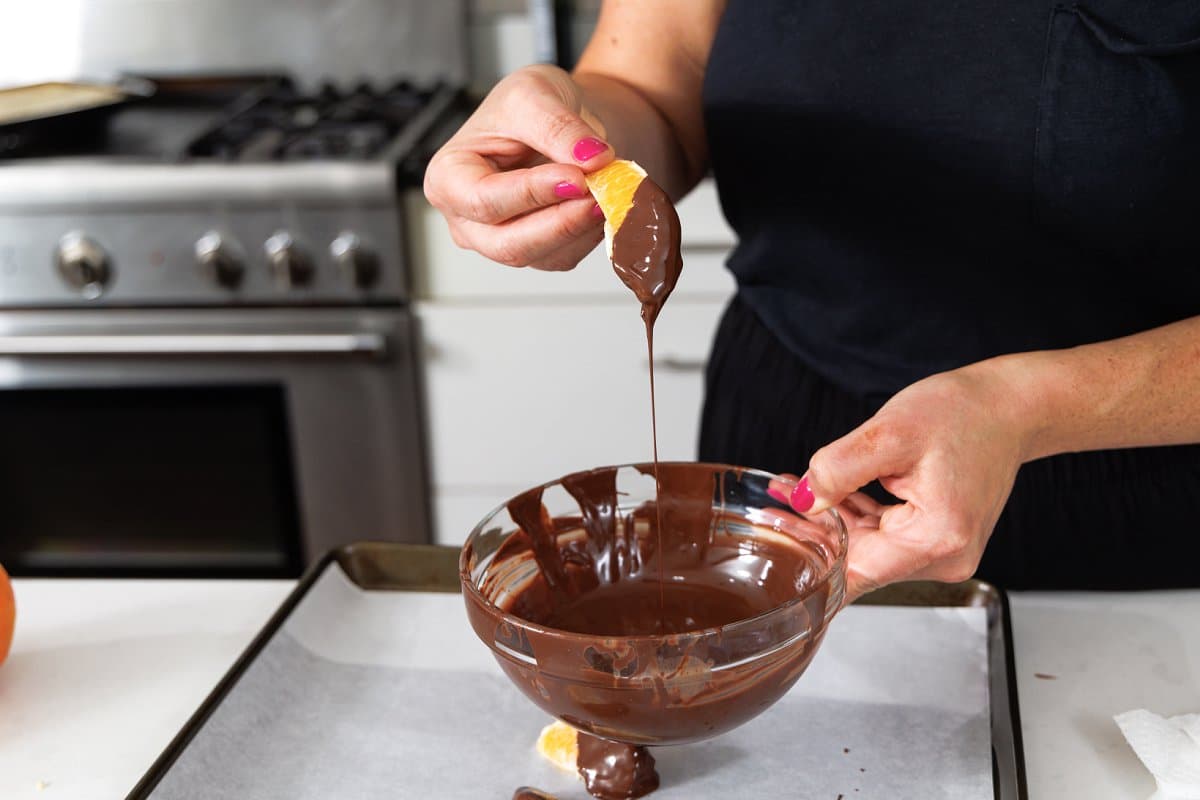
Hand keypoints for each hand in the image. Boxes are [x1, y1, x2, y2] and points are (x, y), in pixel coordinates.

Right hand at [423, 65, 612, 270]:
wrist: (562, 123)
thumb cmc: (532, 106)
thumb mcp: (536, 93)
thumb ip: (558, 126)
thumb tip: (591, 158)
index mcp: (449, 177)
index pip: (483, 200)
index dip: (531, 193)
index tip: (576, 177)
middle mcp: (468, 218)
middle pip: (508, 245)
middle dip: (559, 223)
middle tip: (600, 195)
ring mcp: (500, 240)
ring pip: (542, 256)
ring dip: (581, 228)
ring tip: (609, 191)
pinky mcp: (536, 251)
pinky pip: (565, 257)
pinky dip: (590, 234)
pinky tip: (603, 203)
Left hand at [768, 361, 1030, 601]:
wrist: (1009, 406)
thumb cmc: (964, 413)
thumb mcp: (889, 433)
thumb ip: (839, 470)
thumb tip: (802, 500)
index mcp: (937, 540)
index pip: (855, 574)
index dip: (810, 558)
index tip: (775, 541)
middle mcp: (945, 558)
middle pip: (859, 561)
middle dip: (815, 533)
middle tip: (776, 500)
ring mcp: (944, 552)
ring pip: (868, 548)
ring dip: (832, 522)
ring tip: (791, 489)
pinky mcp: (938, 539)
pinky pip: (884, 535)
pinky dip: (856, 516)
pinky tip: (828, 493)